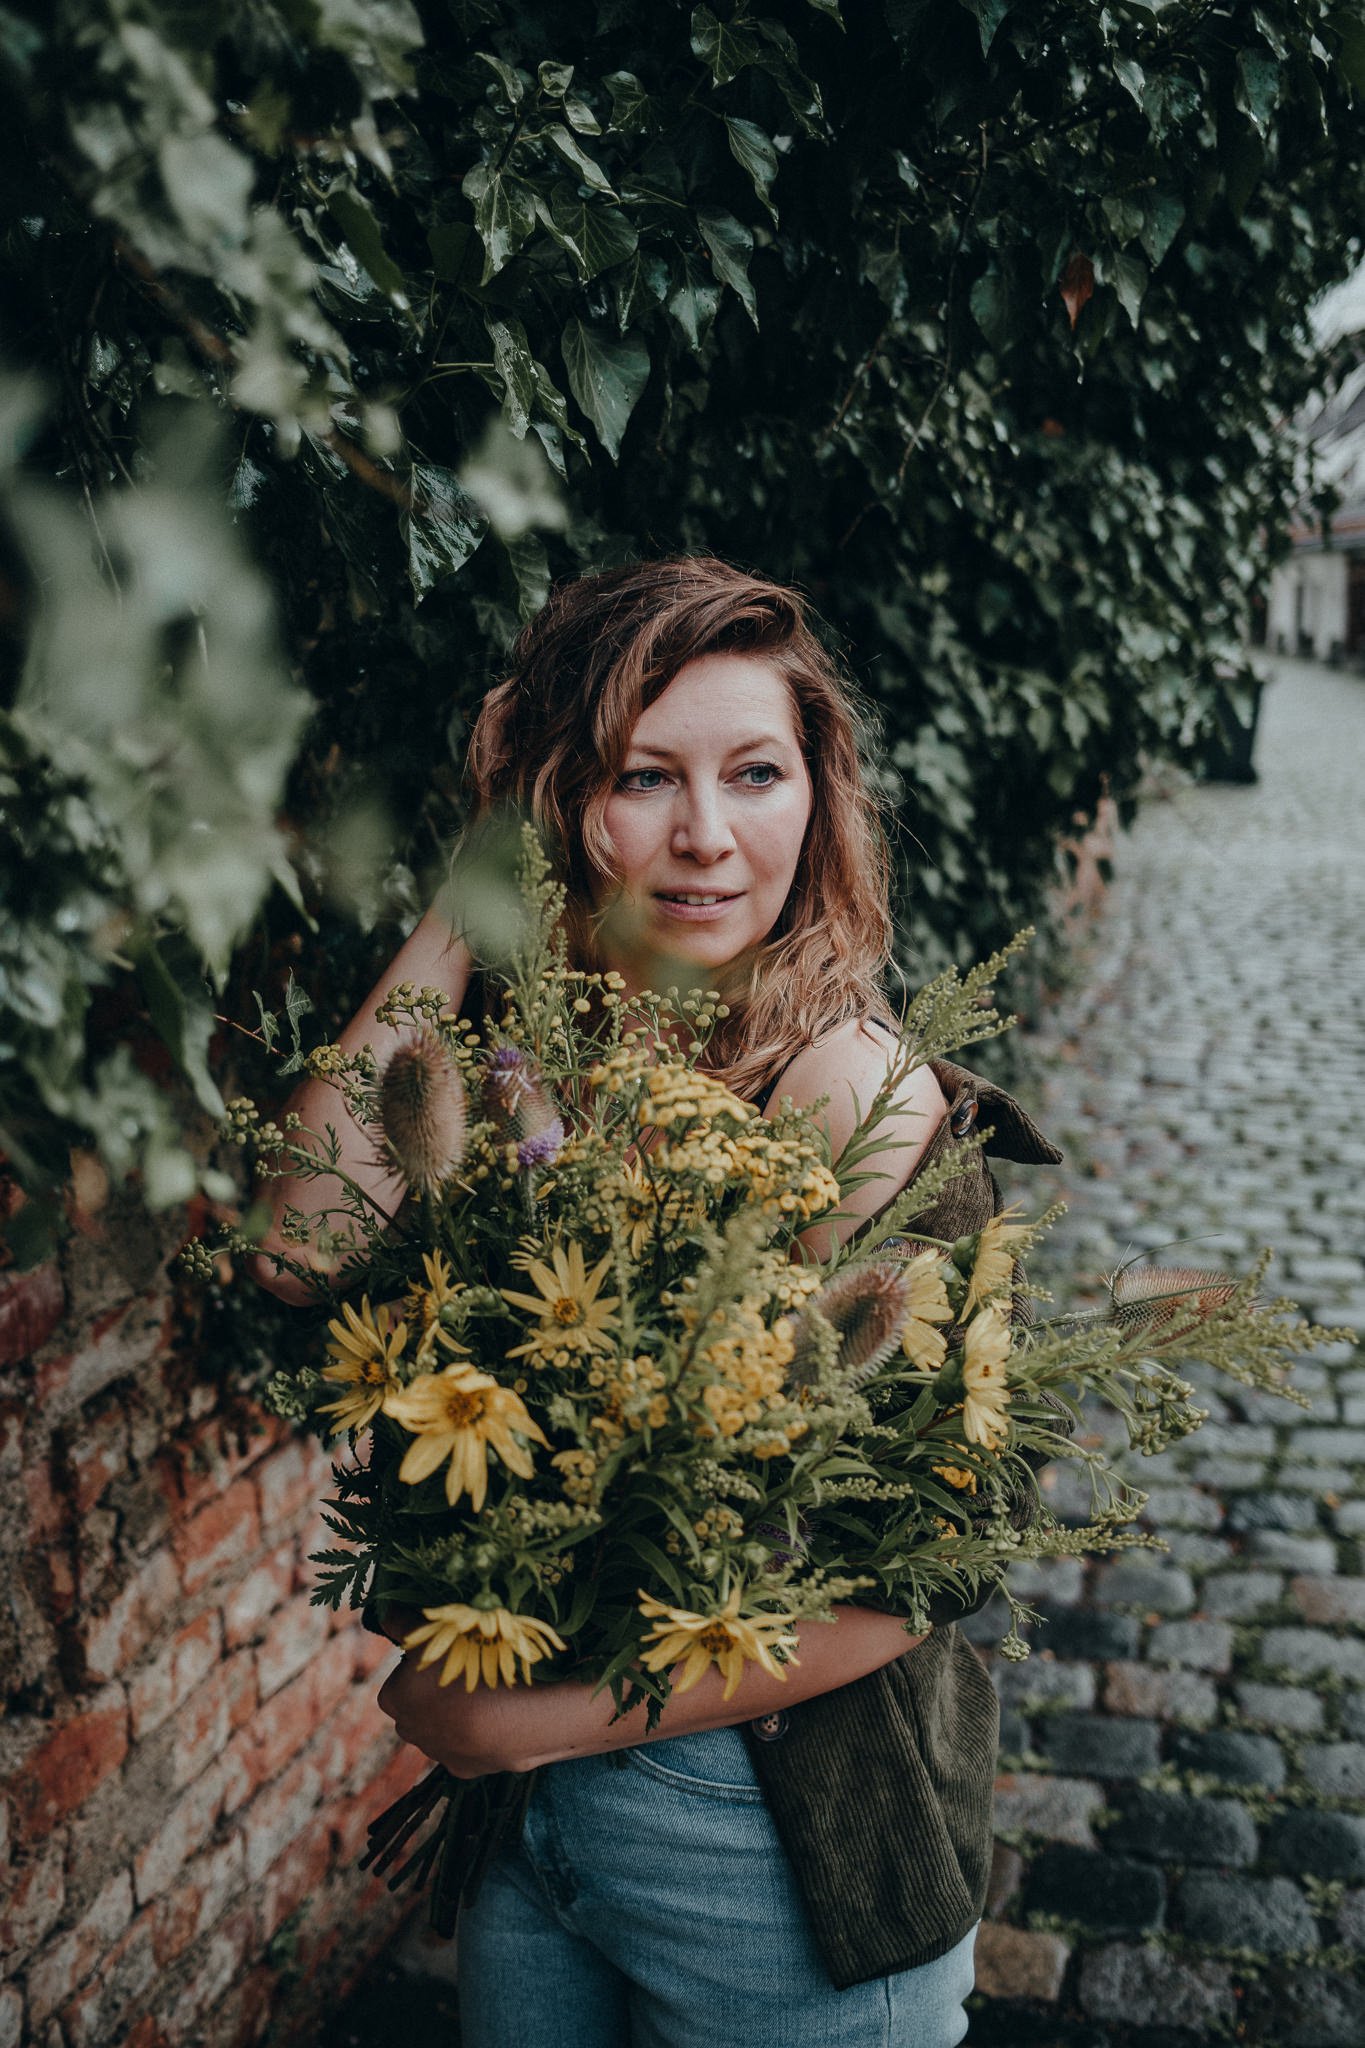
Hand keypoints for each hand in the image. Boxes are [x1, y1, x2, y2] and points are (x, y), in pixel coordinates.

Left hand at [373, 1606, 546, 1776]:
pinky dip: (474, 1735)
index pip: (400, 1677)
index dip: (421, 1665)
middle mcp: (406, 1729)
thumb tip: (386, 1612)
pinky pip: (465, 1747)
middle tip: (463, 1673)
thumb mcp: (432, 1635)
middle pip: (416, 1705)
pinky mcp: (461, 1768)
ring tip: (482, 1694)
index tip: (445, 1656)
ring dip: (454, 1714)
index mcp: (393, 1697)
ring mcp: (434, 1752)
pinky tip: (492, 1718)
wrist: (502, 1720)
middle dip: (434, 1692)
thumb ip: (404, 1623)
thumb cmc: (464, 1668)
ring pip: (439, 1728)